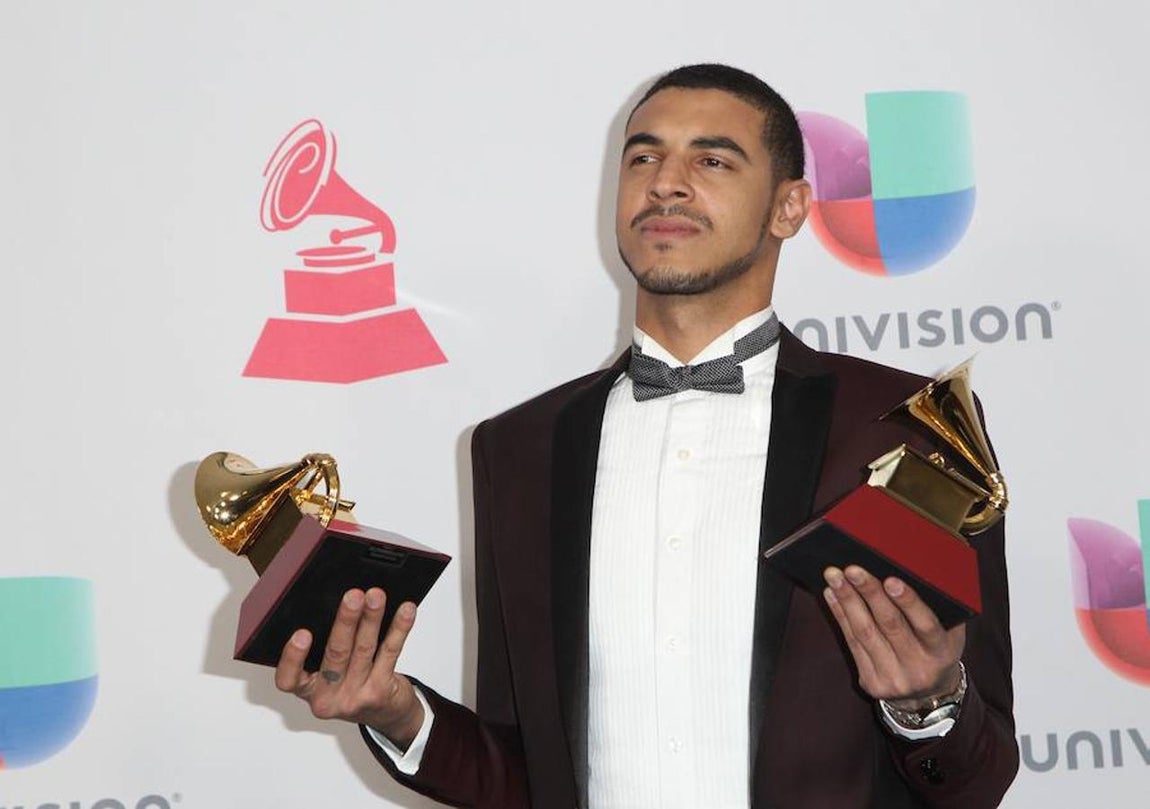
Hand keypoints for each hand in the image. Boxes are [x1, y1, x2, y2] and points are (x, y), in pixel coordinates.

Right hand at [274, 587, 424, 747]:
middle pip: (335, 654)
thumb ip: (326, 647)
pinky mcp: (381, 691)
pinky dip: (399, 628)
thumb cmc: (351, 685)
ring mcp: (355, 696)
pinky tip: (405, 611)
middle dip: (346, 621)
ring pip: (364, 649)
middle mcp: (328, 697)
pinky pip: (390, 652)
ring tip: (376, 596)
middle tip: (353, 596)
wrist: (385, 714)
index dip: (292, 658)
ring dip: (372, 618)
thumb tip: (343, 603)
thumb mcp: (328, 675)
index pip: (288, 679)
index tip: (302, 633)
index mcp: (307, 690)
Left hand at [823, 566, 963, 707]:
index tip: (891, 579)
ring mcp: (893, 677)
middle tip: (853, 569)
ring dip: (847, 600)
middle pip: (889, 625)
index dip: (908, 602)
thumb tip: (912, 569)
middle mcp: (918, 667)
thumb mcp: (949, 632)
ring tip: (835, 576)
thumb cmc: (936, 650)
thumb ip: (937, 607)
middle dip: (869, 593)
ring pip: (865, 633)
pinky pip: (852, 643)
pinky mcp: (871, 682)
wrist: (927, 694)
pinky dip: (840, 615)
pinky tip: (832, 595)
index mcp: (942, 652)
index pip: (926, 625)